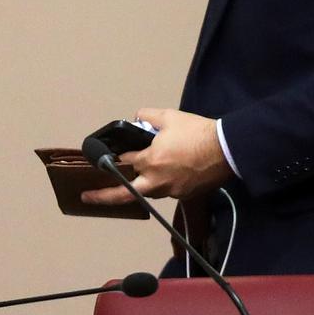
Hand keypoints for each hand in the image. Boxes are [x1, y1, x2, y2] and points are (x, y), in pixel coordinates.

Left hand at [80, 108, 232, 204]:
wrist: (227, 149)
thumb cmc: (197, 132)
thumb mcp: (169, 116)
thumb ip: (147, 116)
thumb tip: (137, 118)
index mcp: (149, 161)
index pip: (123, 161)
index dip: (118, 156)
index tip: (108, 156)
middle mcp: (155, 180)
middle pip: (124, 192)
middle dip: (103, 196)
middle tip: (86, 197)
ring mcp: (170, 191)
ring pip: (147, 190)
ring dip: (141, 184)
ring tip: (141, 176)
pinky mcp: (183, 195)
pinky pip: (166, 190)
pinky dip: (163, 182)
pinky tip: (172, 172)